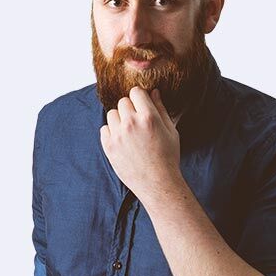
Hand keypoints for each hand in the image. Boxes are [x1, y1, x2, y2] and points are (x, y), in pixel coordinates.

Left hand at [99, 87, 181, 203]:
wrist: (158, 183)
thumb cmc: (168, 157)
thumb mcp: (171, 131)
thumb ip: (161, 109)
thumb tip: (154, 92)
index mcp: (148, 117)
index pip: (136, 92)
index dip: (140, 97)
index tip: (142, 105)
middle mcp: (131, 123)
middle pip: (123, 101)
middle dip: (130, 108)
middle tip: (138, 122)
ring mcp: (118, 135)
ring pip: (112, 114)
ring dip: (120, 119)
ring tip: (130, 132)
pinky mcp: (109, 147)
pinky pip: (104, 129)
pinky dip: (111, 132)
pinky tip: (123, 141)